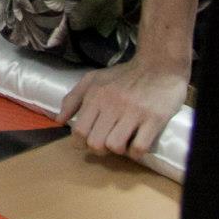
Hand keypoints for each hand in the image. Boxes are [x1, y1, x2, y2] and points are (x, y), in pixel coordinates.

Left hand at [57, 53, 188, 159]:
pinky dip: (136, 152)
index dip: (80, 142)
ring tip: (122, 143)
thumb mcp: (94, 79)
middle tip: (106, 143)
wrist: (159, 65)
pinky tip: (136, 145)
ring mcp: (134, 112)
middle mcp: (112, 104)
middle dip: (99, 149)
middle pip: (95, 142)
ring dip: (118, 151)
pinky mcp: (154, 119)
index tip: (88, 141)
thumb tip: (59, 121)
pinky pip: (139, 147)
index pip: (79, 131)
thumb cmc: (124, 75)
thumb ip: (73, 98)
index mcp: (95, 96)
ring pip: (115, 146)